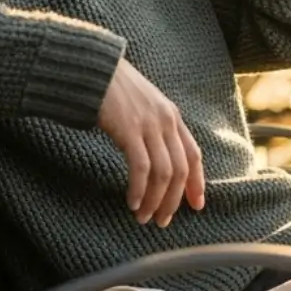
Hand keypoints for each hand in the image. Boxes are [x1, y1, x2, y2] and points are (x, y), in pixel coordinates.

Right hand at [98, 58, 205, 226]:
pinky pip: (141, 167)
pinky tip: (133, 202)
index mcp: (172, 117)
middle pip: (180, 169)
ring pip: (163, 172)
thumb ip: (154, 128)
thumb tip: (156, 157)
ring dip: (155, 200)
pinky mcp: (129, 129)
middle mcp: (166, 121)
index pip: (193, 154)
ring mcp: (149, 125)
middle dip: (174, 199)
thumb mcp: (144, 106)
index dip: (197, 182)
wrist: (94, 68)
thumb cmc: (114, 90)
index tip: (196, 205)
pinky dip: (139, 189)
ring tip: (145, 217)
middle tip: (163, 221)